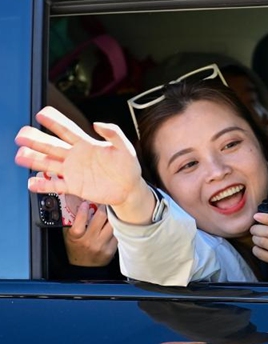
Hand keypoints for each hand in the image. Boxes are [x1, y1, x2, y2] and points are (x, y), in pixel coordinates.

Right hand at [15, 106, 154, 224]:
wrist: (130, 188)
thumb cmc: (128, 167)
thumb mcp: (126, 147)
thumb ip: (114, 133)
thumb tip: (98, 124)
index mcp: (86, 145)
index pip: (67, 130)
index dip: (54, 121)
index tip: (41, 113)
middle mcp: (76, 156)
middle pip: (52, 146)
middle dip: (36, 140)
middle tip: (21, 135)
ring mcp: (73, 171)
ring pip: (49, 164)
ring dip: (34, 160)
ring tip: (20, 156)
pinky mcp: (75, 186)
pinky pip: (56, 184)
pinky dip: (43, 185)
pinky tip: (31, 183)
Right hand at [63, 203, 117, 266]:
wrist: (84, 267)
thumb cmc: (76, 248)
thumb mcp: (69, 236)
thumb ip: (72, 221)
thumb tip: (79, 203)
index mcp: (76, 237)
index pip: (79, 222)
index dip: (83, 211)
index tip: (86, 203)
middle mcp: (89, 241)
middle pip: (101, 218)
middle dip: (103, 207)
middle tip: (104, 203)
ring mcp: (101, 246)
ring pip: (112, 224)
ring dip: (112, 216)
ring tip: (111, 212)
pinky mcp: (111, 249)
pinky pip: (117, 233)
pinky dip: (116, 228)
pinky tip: (114, 225)